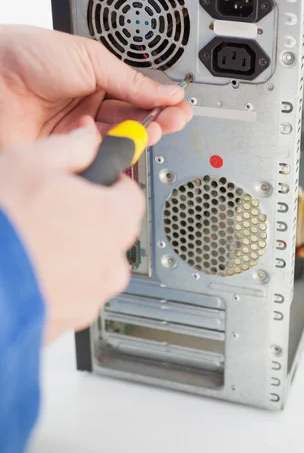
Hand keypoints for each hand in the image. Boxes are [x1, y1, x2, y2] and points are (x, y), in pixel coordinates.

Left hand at [0, 25, 192, 146]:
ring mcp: (76, 131)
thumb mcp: (90, 58)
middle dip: (156, 122)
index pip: (139, 96)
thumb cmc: (27, 53)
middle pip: (133, 121)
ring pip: (118, 141)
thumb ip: (130, 80)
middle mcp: (90, 107)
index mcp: (99, 81)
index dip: (161, 103)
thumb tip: (167, 91)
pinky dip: (110, 154)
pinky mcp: (63, 151)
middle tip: (170, 122)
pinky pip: (95, 157)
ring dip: (137, 138)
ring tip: (150, 131)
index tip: (178, 108)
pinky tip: (117, 144)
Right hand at [0, 128, 143, 343]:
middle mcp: (108, 264)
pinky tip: (28, 267)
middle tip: (56, 209)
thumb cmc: (1, 224)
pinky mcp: (65, 323)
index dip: (112, 184)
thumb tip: (88, 138)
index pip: (132, 196)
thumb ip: (71, 147)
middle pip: (114, 234)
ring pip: (93, 268)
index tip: (97, 181)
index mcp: (111, 220)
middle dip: (91, 219)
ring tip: (35, 241)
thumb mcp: (30, 163)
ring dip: (74, 254)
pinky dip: (56, 283)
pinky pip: (71, 296)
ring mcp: (88, 299)